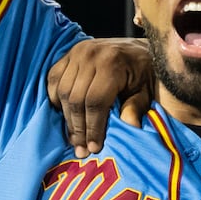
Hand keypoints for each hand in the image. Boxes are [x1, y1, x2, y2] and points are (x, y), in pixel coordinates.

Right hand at [44, 37, 154, 156]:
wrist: (138, 49)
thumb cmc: (144, 74)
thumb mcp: (146, 92)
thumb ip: (136, 109)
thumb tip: (129, 128)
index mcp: (113, 62)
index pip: (95, 101)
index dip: (93, 128)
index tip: (94, 148)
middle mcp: (91, 54)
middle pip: (76, 98)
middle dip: (78, 128)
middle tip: (81, 149)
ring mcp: (77, 51)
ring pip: (62, 91)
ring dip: (67, 117)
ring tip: (75, 137)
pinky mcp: (68, 52)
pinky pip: (54, 79)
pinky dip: (57, 98)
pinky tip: (67, 114)